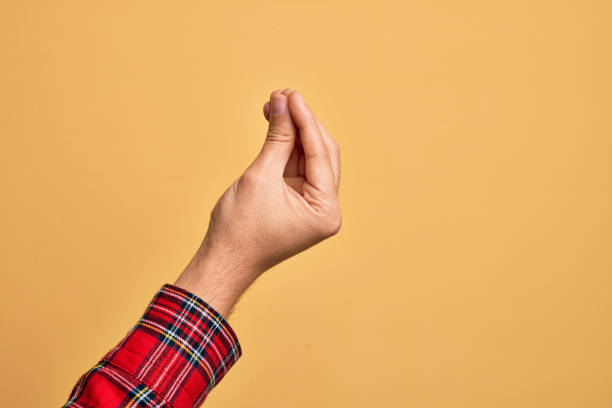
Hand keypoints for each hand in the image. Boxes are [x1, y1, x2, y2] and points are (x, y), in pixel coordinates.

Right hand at [175, 89, 340, 315]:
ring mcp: (313, 206)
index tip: (291, 95)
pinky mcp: (298, 202)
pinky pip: (296, 167)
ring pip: (308, 157)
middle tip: (282, 96)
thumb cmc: (240, 229)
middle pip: (321, 153)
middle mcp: (326, 208)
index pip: (321, 154)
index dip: (305, 121)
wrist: (223, 260)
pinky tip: (275, 123)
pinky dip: (285, 147)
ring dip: (292, 131)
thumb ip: (277, 139)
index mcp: (326, 210)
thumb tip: (282, 103)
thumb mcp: (260, 177)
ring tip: (273, 104)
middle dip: (301, 123)